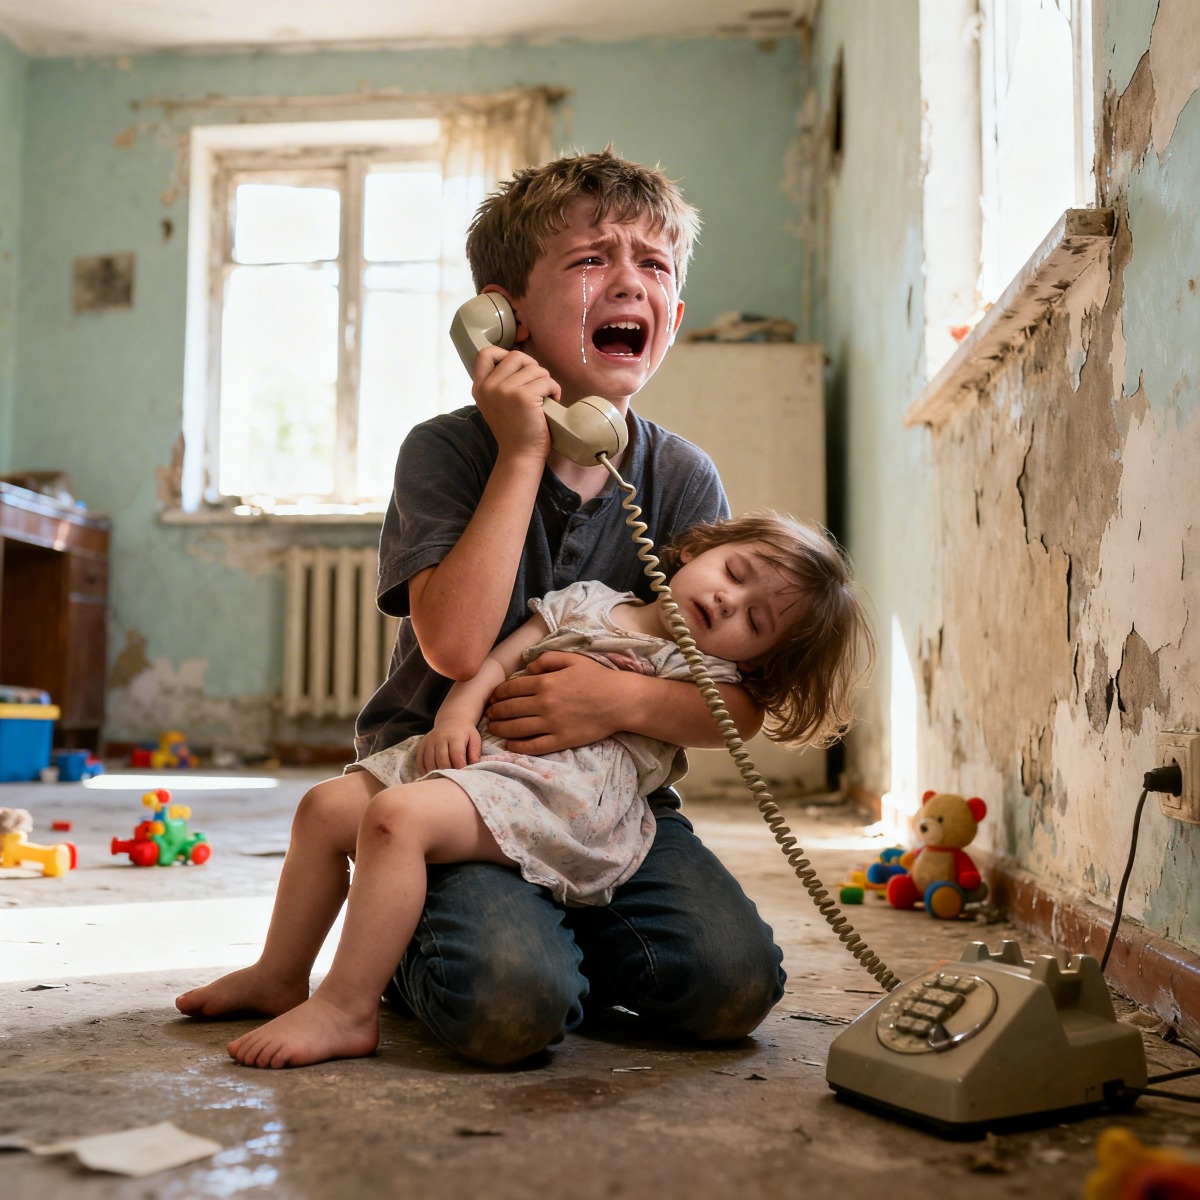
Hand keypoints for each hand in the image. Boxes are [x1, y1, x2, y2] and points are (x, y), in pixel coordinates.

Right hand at [417, 720, 481, 772]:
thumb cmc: (465, 733)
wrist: (451, 720)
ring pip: (430, 762)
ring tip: (443, 778)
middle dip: (448, 772)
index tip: (463, 775)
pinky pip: (420, 761)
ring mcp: (429, 742)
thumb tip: (473, 765)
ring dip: (436, 773)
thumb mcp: (474, 738)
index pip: (456, 756)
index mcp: (455, 737)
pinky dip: (424, 770)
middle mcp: (440, 738)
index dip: (460, 768)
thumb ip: (475, 752)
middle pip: (442, 760)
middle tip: (453, 778)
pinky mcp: (422, 745)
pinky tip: (431, 774)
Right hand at [471, 345, 560, 461]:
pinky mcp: (523, 397)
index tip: (518, 369)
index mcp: (479, 388)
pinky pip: (547, 380)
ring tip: (545, 397)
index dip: (504, 354)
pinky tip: (553, 401)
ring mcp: (505, 390)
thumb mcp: (495, 404)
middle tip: (538, 385)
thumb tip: (520, 360)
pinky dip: (555, 389)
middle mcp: (489, 387)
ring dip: (545, 380)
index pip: (485, 353)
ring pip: (535, 368)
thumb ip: (498, 384)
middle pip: (516, 356)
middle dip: (532, 367)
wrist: (520, 455)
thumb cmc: (514, 430)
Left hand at [485, 651, 618, 754]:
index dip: (497, 694)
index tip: (492, 698)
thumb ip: (546, 659)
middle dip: (495, 712)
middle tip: (488, 714)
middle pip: (509, 709)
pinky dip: (518, 746)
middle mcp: (544, 704)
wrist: (619, 700)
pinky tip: (510, 744)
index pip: (511, 689)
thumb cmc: (597, 678)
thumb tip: (527, 668)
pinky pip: (533, 745)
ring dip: (500, 728)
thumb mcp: (572, 659)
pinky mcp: (561, 740)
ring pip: (516, 728)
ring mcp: (552, 724)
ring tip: (493, 728)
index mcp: (545, 683)